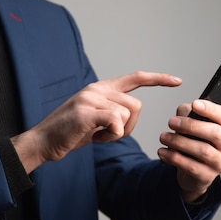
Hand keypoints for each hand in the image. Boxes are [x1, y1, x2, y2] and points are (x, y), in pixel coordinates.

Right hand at [12, 72, 181, 172]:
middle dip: (131, 126)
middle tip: (110, 135)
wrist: (43, 141)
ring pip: (127, 115)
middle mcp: (97, 89)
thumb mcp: (94, 118)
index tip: (177, 81)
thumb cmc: (69, 133)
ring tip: (99, 136)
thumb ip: (111, 111)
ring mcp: (90, 99)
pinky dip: (111, 136)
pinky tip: (96, 139)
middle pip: (136, 105)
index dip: (157, 79)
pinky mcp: (86, 112)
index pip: (135, 78)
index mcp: (101, 88)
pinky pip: (115, 122)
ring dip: (118, 133)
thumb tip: (129, 115)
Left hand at [157, 100, 220, 201]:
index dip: (211, 110)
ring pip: (203, 150)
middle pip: (215, 133)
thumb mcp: (192, 124)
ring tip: (163, 137)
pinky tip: (162, 152)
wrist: (192, 172)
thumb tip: (185, 111)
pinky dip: (174, 158)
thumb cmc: (194, 142)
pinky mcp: (207, 176)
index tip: (195, 104)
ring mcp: (220, 163)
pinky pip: (191, 166)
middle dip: (191, 126)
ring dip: (179, 142)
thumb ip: (189, 113)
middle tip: (171, 122)